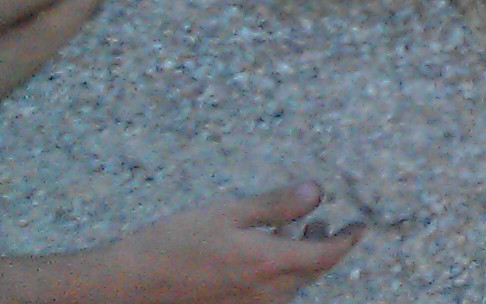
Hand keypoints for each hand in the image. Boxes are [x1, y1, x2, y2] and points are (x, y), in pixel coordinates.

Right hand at [93, 182, 362, 302]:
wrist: (125, 286)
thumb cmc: (172, 243)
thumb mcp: (228, 212)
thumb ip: (277, 205)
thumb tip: (318, 192)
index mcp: (269, 266)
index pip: (327, 256)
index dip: (348, 240)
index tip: (360, 225)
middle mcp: (264, 295)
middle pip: (310, 272)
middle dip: (323, 247)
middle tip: (324, 225)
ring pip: (289, 285)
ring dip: (297, 259)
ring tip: (291, 233)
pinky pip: (266, 294)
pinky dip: (274, 272)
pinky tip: (258, 252)